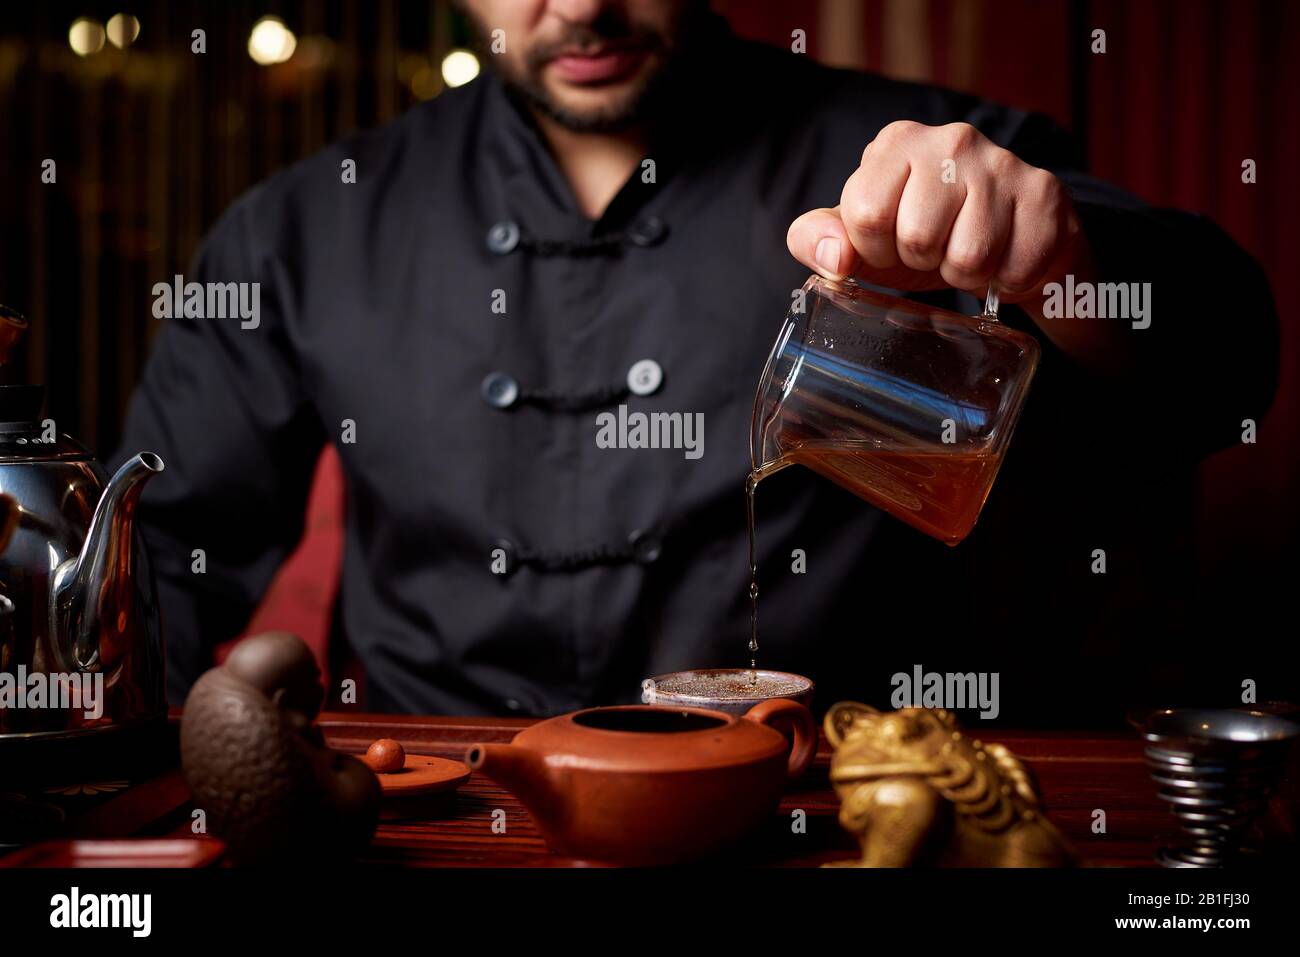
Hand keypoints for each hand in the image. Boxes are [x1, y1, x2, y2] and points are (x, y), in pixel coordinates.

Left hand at [787, 120, 1084, 306]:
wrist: (1008, 239)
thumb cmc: (923, 235)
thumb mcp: (861, 238)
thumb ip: (818, 239)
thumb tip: (833, 256)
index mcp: (896, 144)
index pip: (866, 215)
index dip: (876, 249)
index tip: (891, 244)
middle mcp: (951, 140)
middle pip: (918, 238)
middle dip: (923, 262)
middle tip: (936, 250)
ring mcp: (1002, 162)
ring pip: (969, 257)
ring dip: (965, 274)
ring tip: (968, 252)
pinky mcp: (1044, 194)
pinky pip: (1014, 269)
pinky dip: (1006, 280)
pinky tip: (1005, 255)